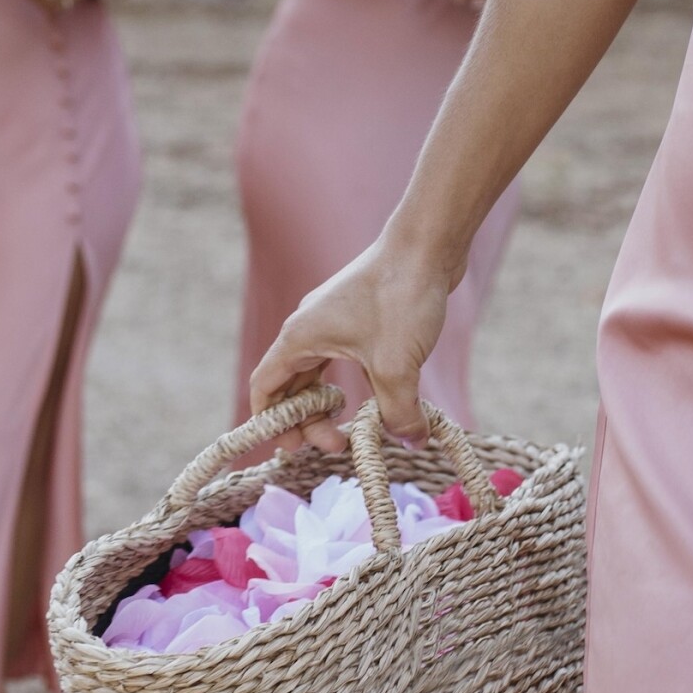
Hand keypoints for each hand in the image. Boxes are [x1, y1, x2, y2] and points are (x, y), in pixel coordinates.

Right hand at [247, 234, 453, 454]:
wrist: (426, 244)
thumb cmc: (399, 297)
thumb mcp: (396, 367)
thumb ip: (398, 413)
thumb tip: (410, 442)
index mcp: (300, 337)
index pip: (266, 387)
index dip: (271, 422)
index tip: (292, 448)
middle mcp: (309, 328)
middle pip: (292, 386)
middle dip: (309, 421)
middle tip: (338, 445)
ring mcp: (334, 321)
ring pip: (319, 374)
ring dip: (331, 405)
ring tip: (354, 430)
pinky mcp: (361, 317)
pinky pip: (344, 360)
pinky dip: (354, 385)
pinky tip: (380, 400)